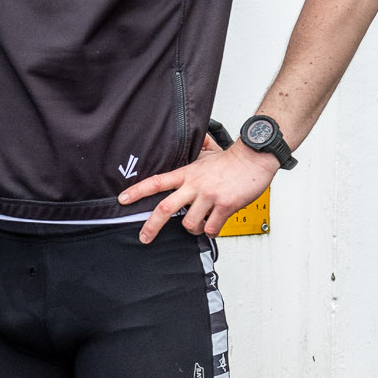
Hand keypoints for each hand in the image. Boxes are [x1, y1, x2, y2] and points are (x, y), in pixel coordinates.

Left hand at [118, 140, 278, 243]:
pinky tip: (215, 224)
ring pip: (189, 223)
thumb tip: (198, 140)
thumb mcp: (208, 153)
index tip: (122, 199)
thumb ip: (198, 152)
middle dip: (151, 226)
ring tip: (199, 223)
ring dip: (192, 229)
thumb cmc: (233, 159)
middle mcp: (195, 185)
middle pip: (165, 208)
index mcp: (187, 173)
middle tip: (144, 237)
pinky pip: (211, 228)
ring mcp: (209, 196)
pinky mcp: (224, 205)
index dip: (137, 191)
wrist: (255, 158)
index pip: (156, 182)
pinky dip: (211, 231)